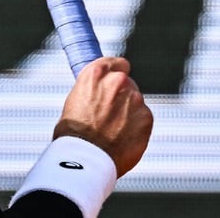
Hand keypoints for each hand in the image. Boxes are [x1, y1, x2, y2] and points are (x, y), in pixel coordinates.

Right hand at [53, 57, 153, 176]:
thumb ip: (93, 92)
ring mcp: (134, 98)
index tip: (116, 80)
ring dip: (128, 112)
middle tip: (110, 114)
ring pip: (135, 102)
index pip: (117, 63)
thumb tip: (100, 94)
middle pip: (127, 83)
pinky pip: (143, 118)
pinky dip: (136, 127)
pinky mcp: (146, 117)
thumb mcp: (75, 101)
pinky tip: (123, 139)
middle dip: (121, 95)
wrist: (86, 157)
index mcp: (95, 74)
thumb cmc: (73, 134)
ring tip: (113, 131)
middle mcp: (117, 81)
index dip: (117, 72)